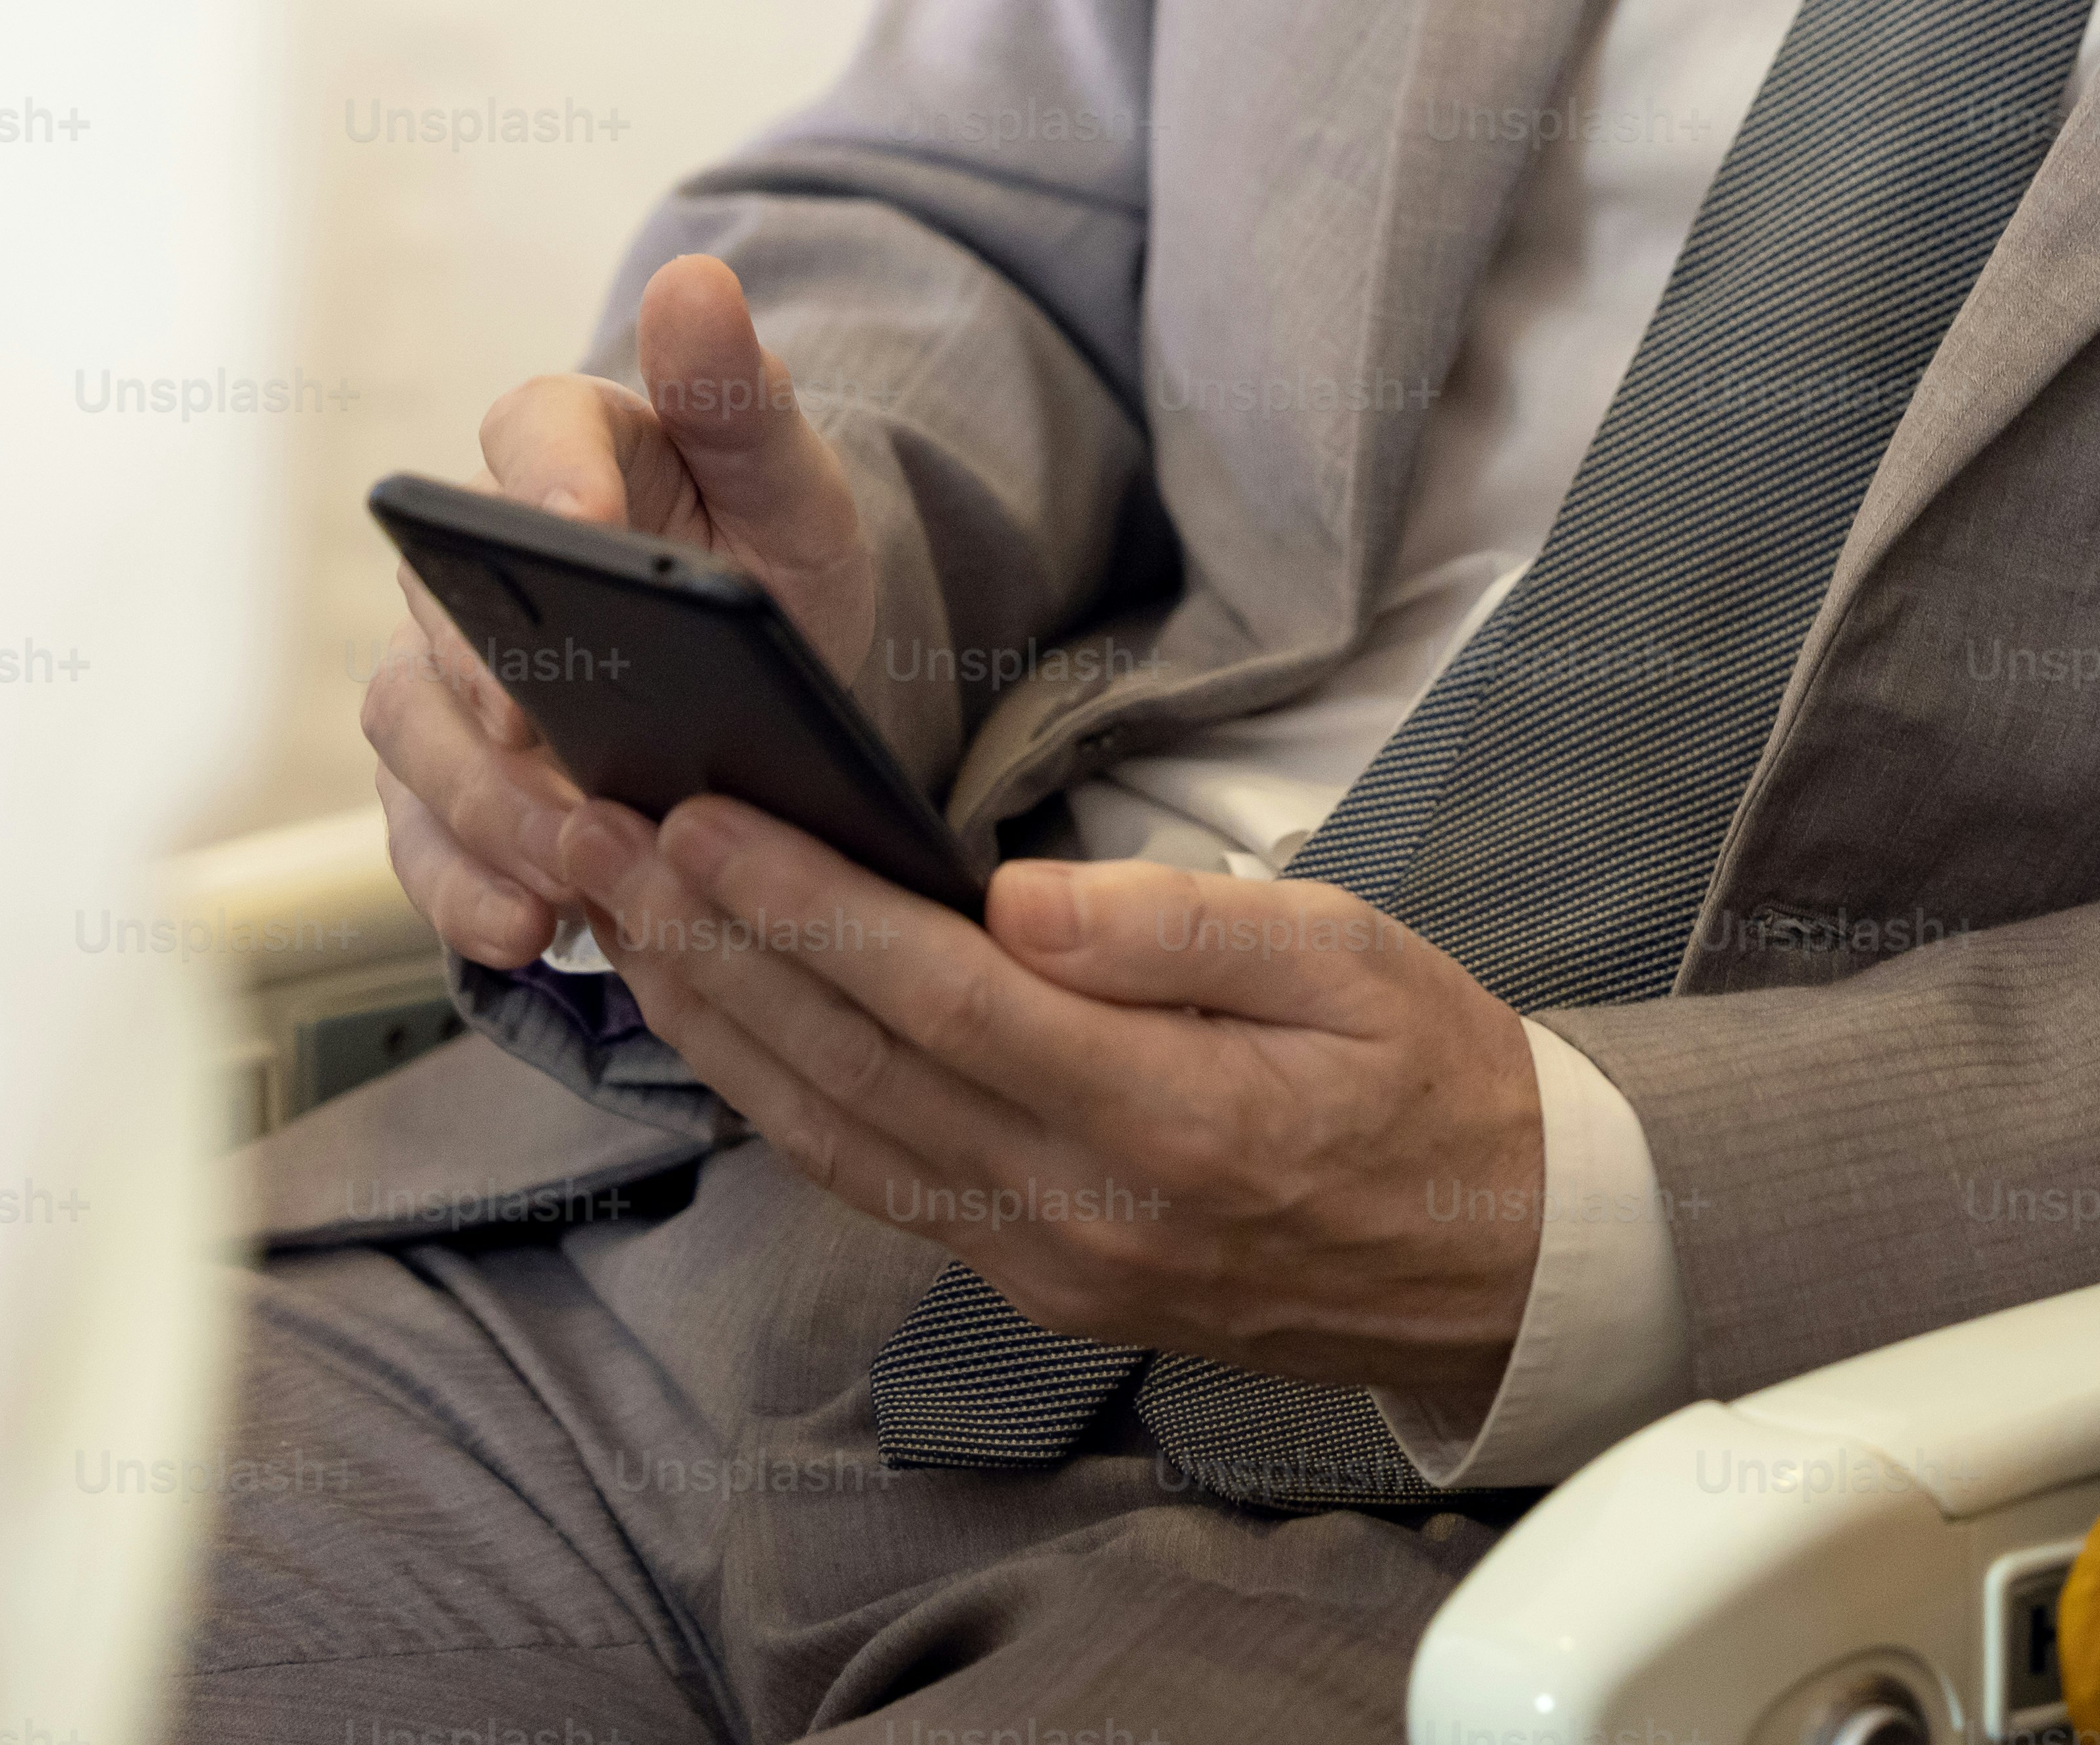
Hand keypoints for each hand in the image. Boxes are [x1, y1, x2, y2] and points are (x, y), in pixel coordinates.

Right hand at [363, 253, 879, 970]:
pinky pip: (417, 833)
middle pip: (442, 618)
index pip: (524, 440)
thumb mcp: (795, 484)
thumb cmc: (771, 553)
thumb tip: (695, 280)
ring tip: (569, 873)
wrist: (765, 667)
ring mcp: (436, 671)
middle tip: (569, 767)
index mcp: (557, 444)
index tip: (580, 537)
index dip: (545, 486)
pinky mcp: (438, 774)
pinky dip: (460, 887)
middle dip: (499, 702)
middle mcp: (465, 556)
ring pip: (412, 734)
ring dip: (483, 812)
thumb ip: (745, 394)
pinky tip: (526, 930)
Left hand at [555, 799, 1549, 1414]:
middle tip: (599, 840)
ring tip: (621, 916)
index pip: (939, 997)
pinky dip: (778, 1099)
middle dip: (709, 946)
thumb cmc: (1436, 1082)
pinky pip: (876, 1182)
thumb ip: (1182, 928)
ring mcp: (1046, 1259)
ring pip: (836, 1135)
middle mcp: (1082, 1207)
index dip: (805, 906)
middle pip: (852, 1066)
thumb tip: (1018, 900)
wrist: (1500, 1257)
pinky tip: (720, 1026)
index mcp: (1168, 1114)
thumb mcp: (1355, 956)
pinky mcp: (1034, 1279)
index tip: (703, 821)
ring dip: (714, 1023)